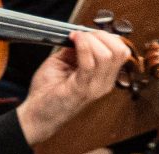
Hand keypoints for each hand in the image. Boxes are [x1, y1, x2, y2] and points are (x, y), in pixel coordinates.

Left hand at [17, 30, 132, 145]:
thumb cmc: (49, 91)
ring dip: (90, 40)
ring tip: (75, 39)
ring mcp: (94, 88)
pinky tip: (73, 40)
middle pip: (119, 51)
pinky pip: (89, 63)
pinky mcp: (80, 89)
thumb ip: (77, 50)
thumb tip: (82, 35)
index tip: (87, 33)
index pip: (121, 51)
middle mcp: (103, 84)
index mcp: (104, 78)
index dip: (105, 36)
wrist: (37, 114)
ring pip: (107, 55)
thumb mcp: (66, 62)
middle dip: (100, 36)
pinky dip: (82, 46)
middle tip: (82, 35)